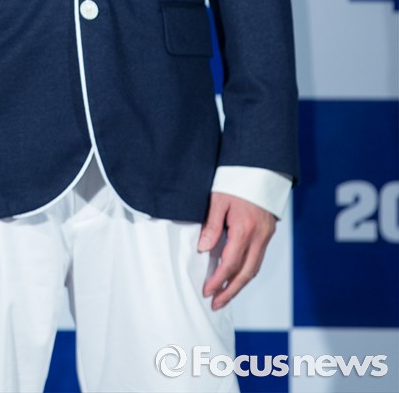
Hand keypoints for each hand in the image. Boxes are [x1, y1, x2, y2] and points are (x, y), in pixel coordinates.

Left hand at [198, 192, 275, 309]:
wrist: (260, 167)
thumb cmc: (236, 181)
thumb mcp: (218, 199)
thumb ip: (211, 226)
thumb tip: (204, 250)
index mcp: (245, 229)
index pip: (230, 264)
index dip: (218, 280)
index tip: (207, 291)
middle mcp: (259, 236)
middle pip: (246, 273)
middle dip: (230, 291)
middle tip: (216, 303)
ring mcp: (266, 236)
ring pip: (254, 268)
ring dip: (239, 284)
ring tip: (224, 295)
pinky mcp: (268, 233)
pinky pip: (258, 259)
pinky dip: (247, 271)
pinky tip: (236, 276)